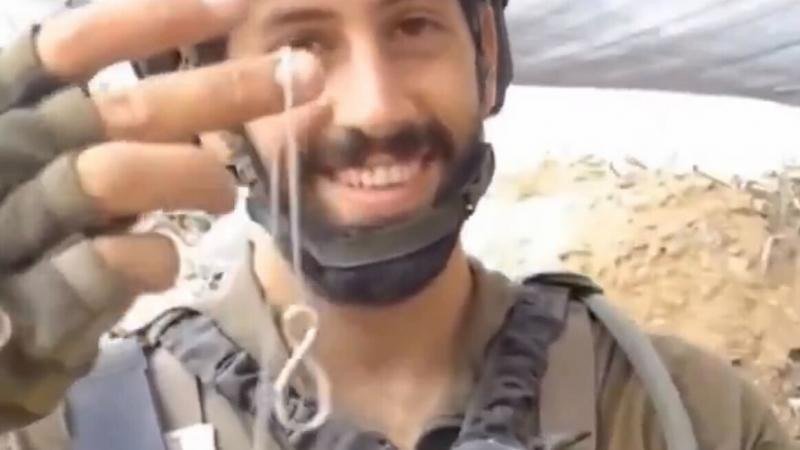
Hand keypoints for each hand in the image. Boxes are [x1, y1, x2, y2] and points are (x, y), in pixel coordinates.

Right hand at [0, 0, 327, 365]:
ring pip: (115, 175)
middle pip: (122, 109)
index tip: (229, 8)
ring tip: (227, 193)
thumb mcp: (59, 174)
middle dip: (225, 90)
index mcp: (5, 119)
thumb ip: (115, 134)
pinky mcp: (32, 306)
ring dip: (195, 177)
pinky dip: (157, 256)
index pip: (64, 49)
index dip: (146, 20)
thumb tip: (203, 96)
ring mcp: (16, 232)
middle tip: (306, 76)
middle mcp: (5, 162)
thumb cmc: (27, 249)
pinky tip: (167, 261)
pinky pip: (113, 260)